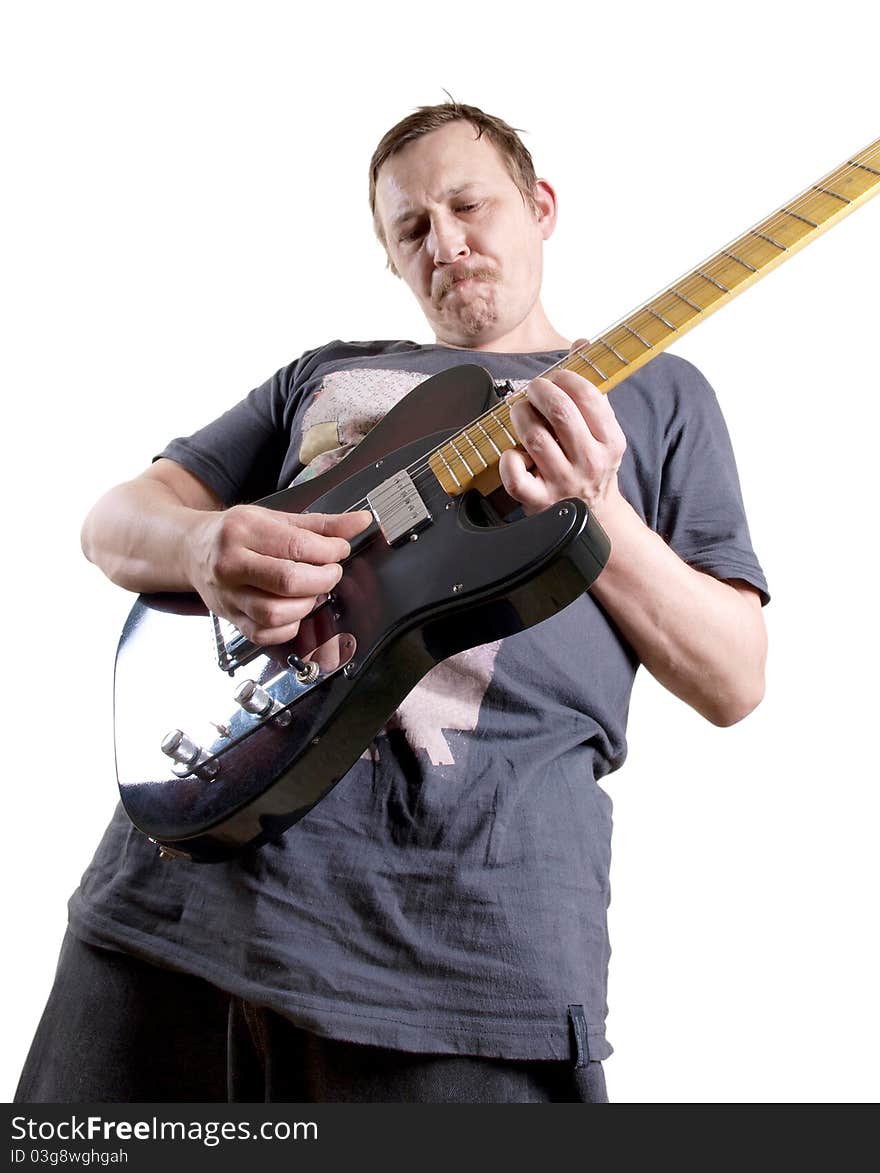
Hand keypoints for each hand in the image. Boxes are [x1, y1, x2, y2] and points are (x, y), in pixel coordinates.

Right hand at [185, 505, 372, 643]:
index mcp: (242, 531)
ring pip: (276, 613)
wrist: (192, 549)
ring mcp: (227, 595)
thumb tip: (360, 522)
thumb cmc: (236, 533)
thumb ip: (321, 524)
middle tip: (330, 573)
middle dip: (322, 579)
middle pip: (288, 581)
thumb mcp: (276, 518)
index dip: (329, 552)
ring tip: (311, 591)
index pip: (297, 546)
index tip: (340, 550)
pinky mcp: (230, 618)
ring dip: (306, 605)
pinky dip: (289, 626)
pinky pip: (266, 634)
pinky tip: (294, 610)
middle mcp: (230, 563)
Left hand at [499, 340, 626, 517]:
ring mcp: (564, 483)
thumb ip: (593, 390)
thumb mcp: (604, 432)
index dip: (566, 377)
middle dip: (539, 390)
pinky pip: (515, 477)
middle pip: (560, 412)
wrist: (596, 519)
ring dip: (520, 415)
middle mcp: (590, 462)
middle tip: (532, 388)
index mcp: (610, 441)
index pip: (588, 396)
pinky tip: (512, 452)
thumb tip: (582, 343)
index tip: (556, 375)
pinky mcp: (539, 502)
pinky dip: (508, 460)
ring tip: (520, 411)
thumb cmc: (592, 465)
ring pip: (534, 437)